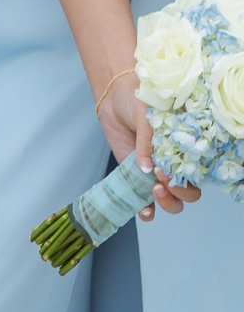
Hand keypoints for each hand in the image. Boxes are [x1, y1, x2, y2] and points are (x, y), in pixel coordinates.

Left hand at [100, 80, 198, 219]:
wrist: (114, 100)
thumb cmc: (137, 103)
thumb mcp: (146, 115)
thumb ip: (148, 140)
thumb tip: (145, 166)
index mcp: (185, 151)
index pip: (197, 175)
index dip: (188, 179)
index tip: (168, 171)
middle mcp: (174, 166)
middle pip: (188, 194)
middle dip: (178, 193)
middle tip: (160, 178)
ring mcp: (155, 175)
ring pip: (172, 202)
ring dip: (167, 203)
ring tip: (153, 189)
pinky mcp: (137, 179)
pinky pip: (146, 202)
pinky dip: (147, 211)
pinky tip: (144, 211)